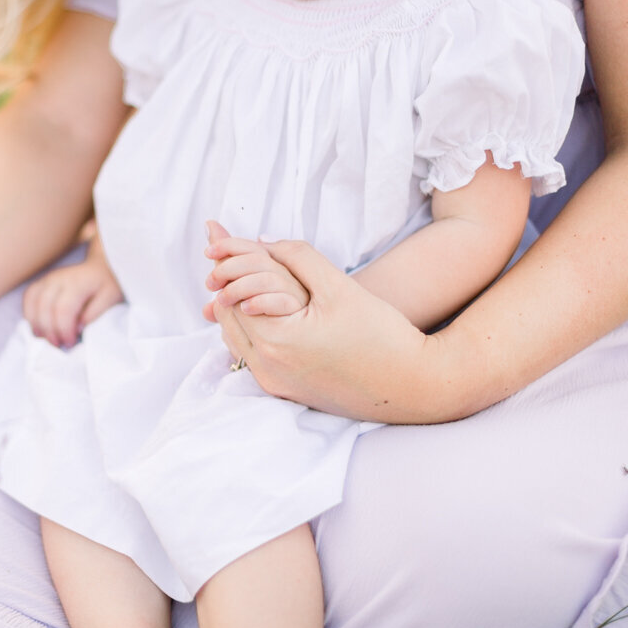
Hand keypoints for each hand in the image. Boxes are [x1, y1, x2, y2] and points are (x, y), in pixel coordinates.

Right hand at [22, 234, 122, 347]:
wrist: (101, 267)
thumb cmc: (107, 285)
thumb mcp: (110, 299)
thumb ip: (95, 314)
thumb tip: (78, 328)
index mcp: (77, 283)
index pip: (62, 309)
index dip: (63, 330)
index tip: (71, 342)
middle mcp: (58, 278)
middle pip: (44, 307)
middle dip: (49, 331)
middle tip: (59, 345)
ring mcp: (48, 279)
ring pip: (31, 301)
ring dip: (36, 324)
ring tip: (47, 339)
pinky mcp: (42, 282)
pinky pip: (28, 297)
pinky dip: (29, 315)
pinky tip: (40, 327)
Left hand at [203, 221, 447, 422]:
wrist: (413, 385)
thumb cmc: (381, 334)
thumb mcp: (338, 286)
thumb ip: (297, 258)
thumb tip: (262, 241)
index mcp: (275, 341)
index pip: (231, 293)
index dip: (224, 260)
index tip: (214, 235)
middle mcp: (267, 369)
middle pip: (228, 316)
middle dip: (222, 281)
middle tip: (216, 251)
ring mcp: (274, 385)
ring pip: (236, 337)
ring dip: (232, 306)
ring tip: (228, 276)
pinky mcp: (286, 392)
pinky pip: (252, 355)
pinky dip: (248, 328)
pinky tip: (252, 309)